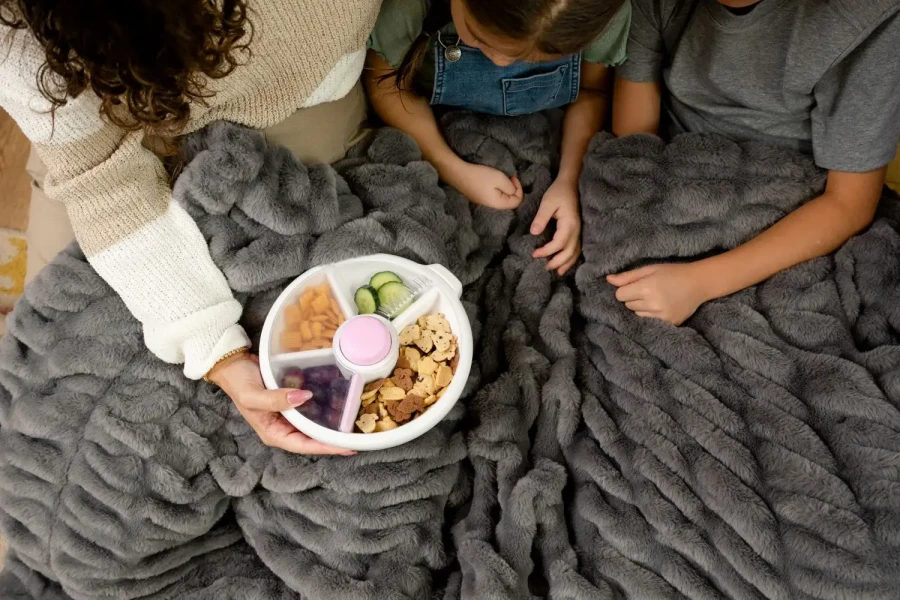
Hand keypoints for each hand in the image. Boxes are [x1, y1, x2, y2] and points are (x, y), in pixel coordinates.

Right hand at [208, 352, 354, 454]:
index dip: (326, 447)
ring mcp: (288, 415)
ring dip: (332, 424)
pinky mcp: (292, 402)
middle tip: (359, 435)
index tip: (346, 447)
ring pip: (314, 424)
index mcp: (273, 433)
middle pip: (312, 439)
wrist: (232, 364)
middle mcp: (283, 427)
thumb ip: (276, 399)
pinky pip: (311, 408)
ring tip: (355, 421)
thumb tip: (304, 398)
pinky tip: (340, 402)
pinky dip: (325, 406)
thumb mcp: (253, 394)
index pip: (304, 445)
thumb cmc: (239, 382)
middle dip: (334, 439)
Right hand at [446, 162, 523, 209]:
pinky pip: (494, 197)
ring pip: (502, 199)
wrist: (459, 174)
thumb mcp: (500, 178)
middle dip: (513, 189)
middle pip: (510, 202)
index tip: (513, 177)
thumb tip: (513, 192)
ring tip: (501, 179)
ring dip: (505, 188)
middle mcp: (491, 207)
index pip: (517, 202)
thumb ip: (510, 187)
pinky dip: (498, 189)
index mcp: (498, 204)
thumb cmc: (480, 176)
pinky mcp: (479, 198)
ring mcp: (484, 203)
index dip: (519, 189)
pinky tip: (493, 182)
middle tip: (509, 177)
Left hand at [531, 177, 581, 274]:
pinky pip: (576, 248)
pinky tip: (564, 263)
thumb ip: (541, 218)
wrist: (571, 184)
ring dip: (566, 263)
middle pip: (569, 252)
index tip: (534, 254)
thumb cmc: (559, 192)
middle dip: (557, 262)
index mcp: (569, 224)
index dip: (547, 251)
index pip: (559, 243)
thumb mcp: (547, 202)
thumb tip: (534, 232)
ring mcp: (579, 231)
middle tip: (545, 267)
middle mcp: (577, 230)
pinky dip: (571, 258)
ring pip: (575, 252)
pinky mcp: (577, 231)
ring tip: (556, 272)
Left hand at [607, 263, 708, 324]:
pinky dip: (651, 315)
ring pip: (637, 315)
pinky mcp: (668, 324)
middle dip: (634, 298)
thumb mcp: (650, 269)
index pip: (620, 295)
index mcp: (646, 288)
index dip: (626, 289)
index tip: (635, 285)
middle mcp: (652, 304)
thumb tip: (608, 279)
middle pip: (627, 305)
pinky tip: (661, 306)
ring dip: (641, 308)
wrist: (699, 283)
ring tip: (655, 298)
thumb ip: (628, 276)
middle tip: (648, 290)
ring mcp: (661, 316)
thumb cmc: (673, 272)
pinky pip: (648, 322)